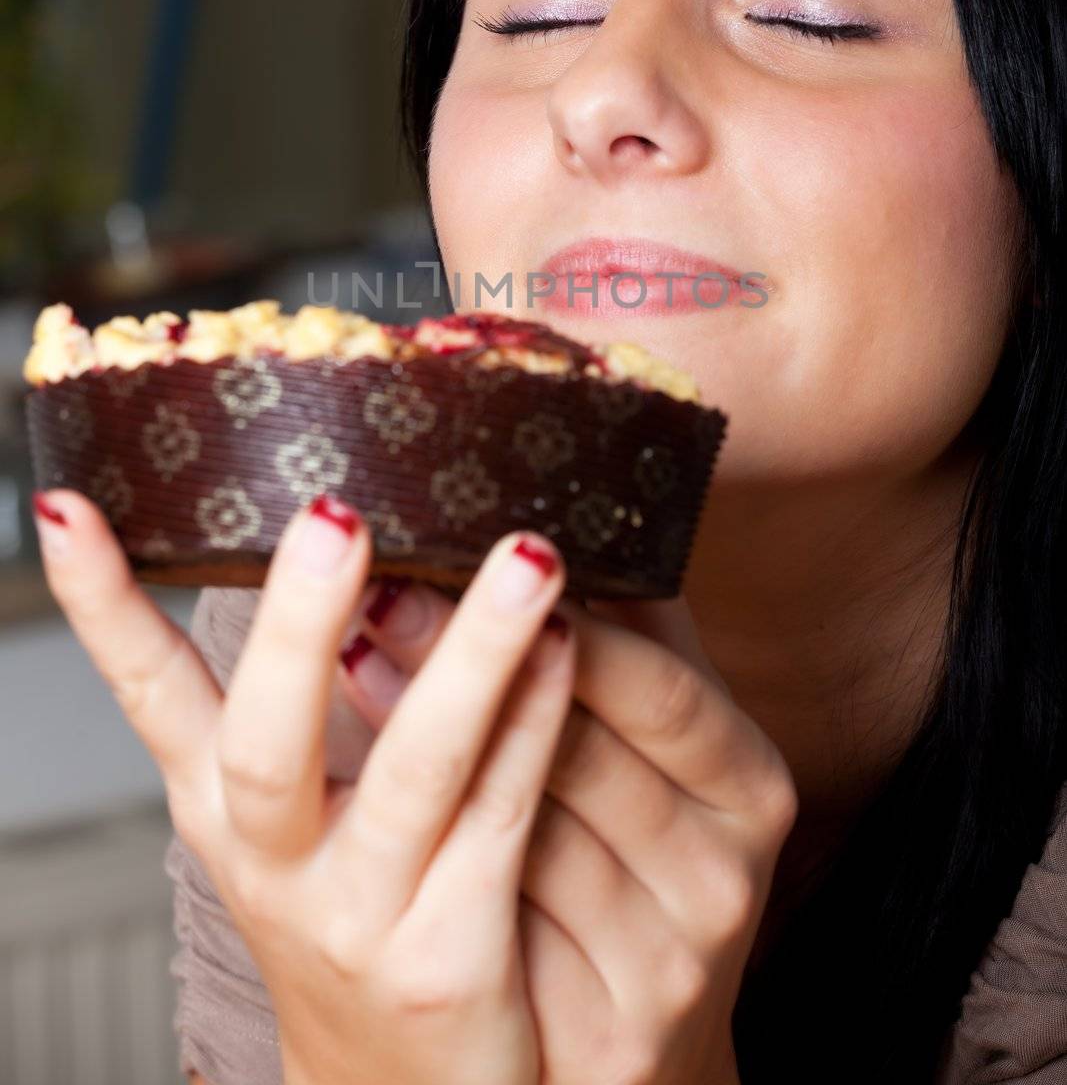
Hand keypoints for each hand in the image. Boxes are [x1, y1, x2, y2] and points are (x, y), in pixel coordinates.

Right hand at [31, 488, 580, 1084]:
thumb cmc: (368, 914)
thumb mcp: (308, 814)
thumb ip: (318, 696)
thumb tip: (356, 527)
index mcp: (226, 807)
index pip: (146, 692)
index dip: (101, 604)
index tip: (65, 506)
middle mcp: (271, 861)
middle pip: (268, 735)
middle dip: (299, 621)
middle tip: (334, 512)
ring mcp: (356, 917)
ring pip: (414, 768)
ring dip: (472, 653)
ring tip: (527, 555)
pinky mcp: (445, 961)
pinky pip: (500, 818)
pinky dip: (537, 722)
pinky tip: (573, 643)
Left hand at [338, 572, 797, 1084]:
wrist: (626, 1045)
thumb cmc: (629, 853)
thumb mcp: (660, 746)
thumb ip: (633, 638)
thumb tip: (568, 496)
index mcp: (746, 783)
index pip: (660, 691)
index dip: (569, 627)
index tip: (479, 557)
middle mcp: (722, 879)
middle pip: (581, 761)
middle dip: (469, 668)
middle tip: (378, 590)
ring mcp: (668, 971)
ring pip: (525, 842)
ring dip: (427, 746)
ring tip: (346, 660)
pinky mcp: (607, 1042)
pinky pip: (495, 933)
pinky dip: (426, 856)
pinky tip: (359, 795)